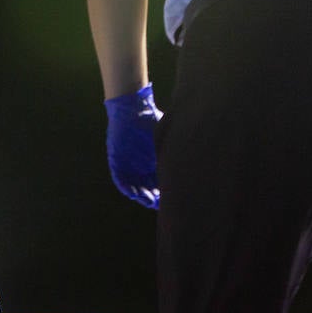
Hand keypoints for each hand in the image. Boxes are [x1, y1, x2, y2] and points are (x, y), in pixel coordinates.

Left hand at [105, 84, 161, 208]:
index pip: (158, 183)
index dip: (164, 193)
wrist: (133, 108)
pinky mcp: (116, 162)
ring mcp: (127, 166)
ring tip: (148, 201)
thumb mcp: (165, 138)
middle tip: (160, 204)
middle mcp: (140, 167)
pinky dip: (126, 186)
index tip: (172, 199)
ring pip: (134, 186)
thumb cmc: (151, 119)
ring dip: (140, 195)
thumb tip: (195, 159)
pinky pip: (119, 178)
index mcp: (152, 163)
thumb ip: (173, 150)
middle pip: (147, 188)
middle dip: (153, 197)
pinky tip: (133, 193)